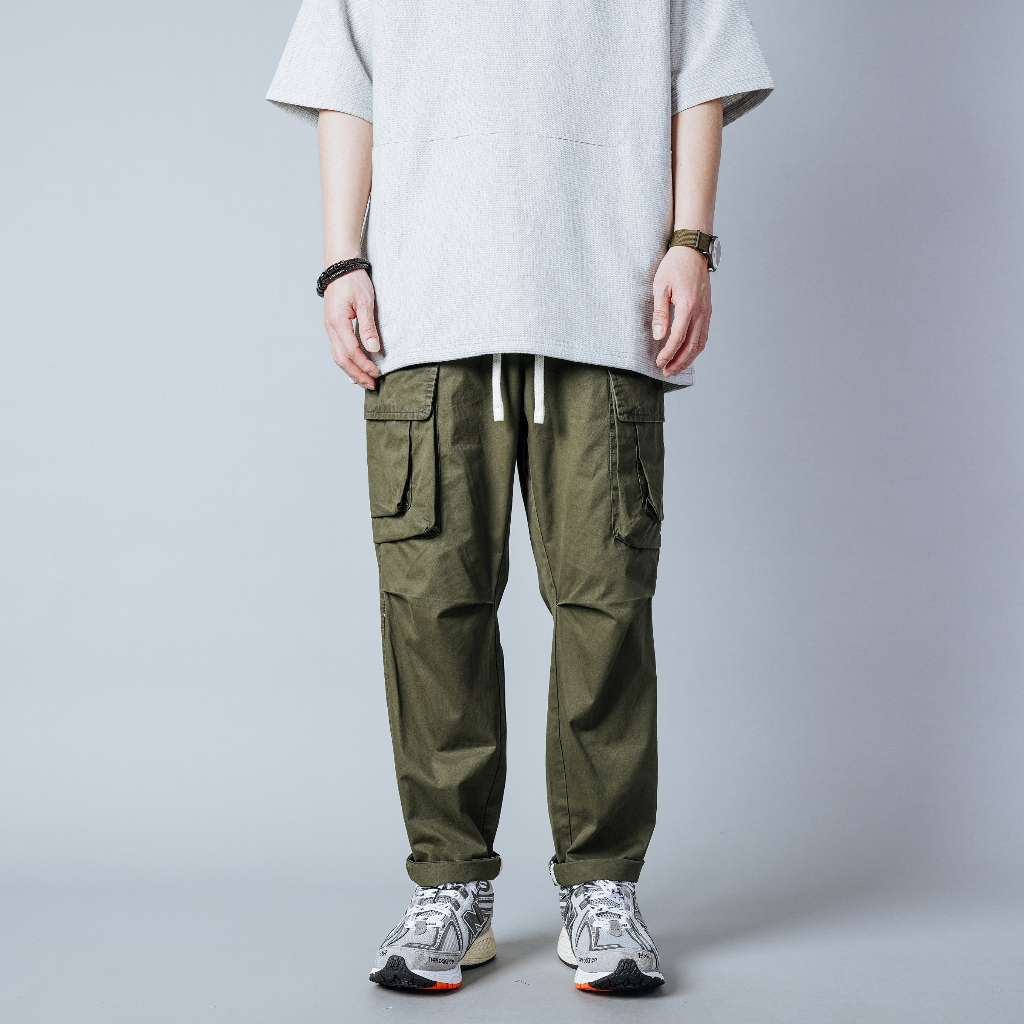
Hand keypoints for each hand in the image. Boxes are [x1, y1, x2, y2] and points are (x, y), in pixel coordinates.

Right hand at [323, 268, 380, 388]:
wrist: (340, 265)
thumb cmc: (353, 281)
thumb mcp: (365, 302)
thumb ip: (368, 326)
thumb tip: (373, 349)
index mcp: (338, 322)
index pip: (352, 351)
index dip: (365, 365)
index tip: (378, 373)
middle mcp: (330, 327)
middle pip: (341, 359)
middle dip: (356, 374)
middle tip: (371, 385)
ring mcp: (329, 327)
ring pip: (337, 356)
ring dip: (351, 370)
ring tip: (364, 380)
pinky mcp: (332, 326)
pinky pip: (337, 349)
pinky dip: (347, 360)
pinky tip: (356, 365)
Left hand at [652, 245, 711, 376]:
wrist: (692, 250)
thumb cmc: (673, 266)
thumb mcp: (660, 287)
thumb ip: (660, 313)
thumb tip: (658, 336)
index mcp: (687, 306)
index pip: (678, 338)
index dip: (667, 353)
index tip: (658, 362)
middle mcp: (700, 311)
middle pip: (691, 345)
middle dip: (679, 362)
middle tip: (667, 372)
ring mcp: (707, 311)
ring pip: (701, 342)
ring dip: (689, 358)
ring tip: (676, 368)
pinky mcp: (708, 310)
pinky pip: (704, 334)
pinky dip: (696, 348)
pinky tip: (687, 353)